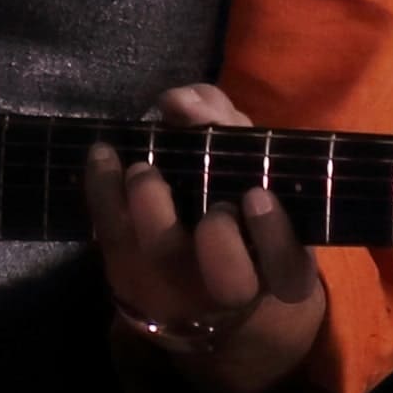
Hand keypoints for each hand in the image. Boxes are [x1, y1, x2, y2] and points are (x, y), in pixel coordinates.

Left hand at [83, 81, 327, 392]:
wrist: (184, 279)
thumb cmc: (229, 205)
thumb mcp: (245, 165)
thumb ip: (228, 127)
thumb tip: (184, 103)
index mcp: (275, 269)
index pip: (288, 268)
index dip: (274, 235)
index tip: (256, 195)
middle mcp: (227, 288)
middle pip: (230, 281)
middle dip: (218, 238)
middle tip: (209, 201)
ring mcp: (172, 284)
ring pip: (162, 254)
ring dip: (151, 201)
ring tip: (144, 168)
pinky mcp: (125, 270)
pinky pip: (111, 230)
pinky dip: (104, 187)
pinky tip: (103, 154)